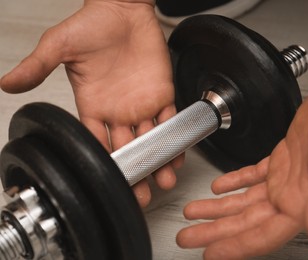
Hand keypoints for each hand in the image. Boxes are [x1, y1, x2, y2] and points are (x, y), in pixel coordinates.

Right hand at [0, 0, 182, 206]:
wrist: (123, 9)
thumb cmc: (93, 24)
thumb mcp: (60, 45)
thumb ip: (37, 66)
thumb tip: (7, 84)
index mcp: (93, 106)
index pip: (97, 142)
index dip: (105, 162)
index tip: (112, 181)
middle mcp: (117, 110)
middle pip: (126, 149)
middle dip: (134, 171)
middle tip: (140, 194)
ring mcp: (141, 104)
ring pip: (151, 140)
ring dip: (157, 161)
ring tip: (162, 182)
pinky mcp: (161, 94)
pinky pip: (169, 121)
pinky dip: (175, 137)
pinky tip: (177, 154)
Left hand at [176, 37, 307, 258]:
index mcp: (306, 201)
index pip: (265, 235)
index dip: (236, 246)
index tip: (211, 253)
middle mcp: (293, 195)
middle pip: (247, 222)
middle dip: (215, 230)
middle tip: (188, 236)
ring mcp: (286, 178)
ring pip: (244, 201)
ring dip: (218, 208)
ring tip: (194, 212)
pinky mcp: (281, 160)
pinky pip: (252, 177)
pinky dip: (234, 182)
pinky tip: (219, 187)